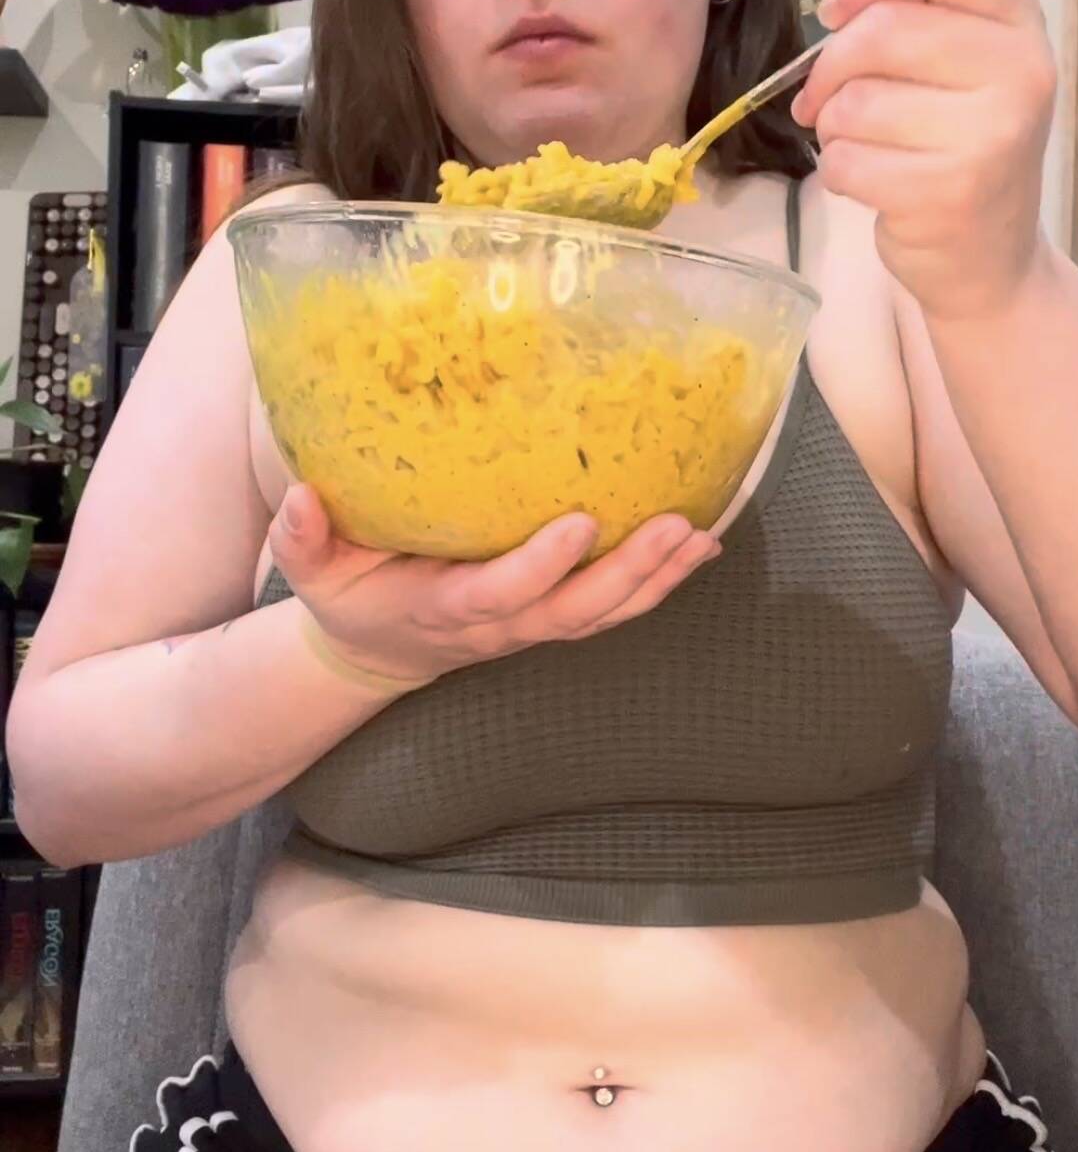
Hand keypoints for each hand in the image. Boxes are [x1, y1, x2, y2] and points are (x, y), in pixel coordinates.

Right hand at [268, 484, 720, 685]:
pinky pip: (615, 608)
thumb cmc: (350, 598)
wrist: (379, 653)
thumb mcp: (312, 573)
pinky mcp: (554, 619)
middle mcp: (498, 627)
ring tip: (703, 536)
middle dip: (628, 573)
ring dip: (658, 580)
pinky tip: (702, 545)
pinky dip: (661, 583)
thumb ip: (302, 540)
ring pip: (604, 615)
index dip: (538, 568)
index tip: (577, 524)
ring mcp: (531, 628)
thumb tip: (301, 498)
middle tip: (677, 526)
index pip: (496, 595)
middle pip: (573, 611)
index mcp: (443, 610)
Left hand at [790, 0, 1056, 321]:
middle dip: (830, 67)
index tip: (839, 9)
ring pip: (854, 100)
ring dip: (833, 125)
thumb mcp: (962, 67)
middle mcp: (1019, 72)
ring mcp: (989, 136)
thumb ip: (915, 17)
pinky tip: (872, 183)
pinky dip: (839, 171)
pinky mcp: (947, 193)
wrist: (990, 258)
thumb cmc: (959, 148)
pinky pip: (846, 159)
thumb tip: (838, 8)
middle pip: (881, 29)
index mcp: (1020, 23)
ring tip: (864, 144)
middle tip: (825, 97)